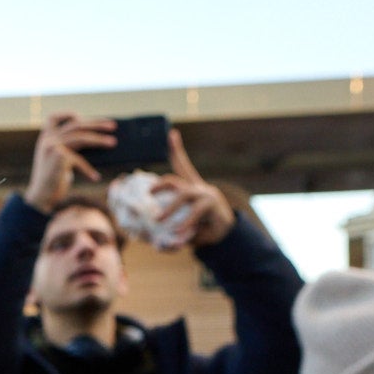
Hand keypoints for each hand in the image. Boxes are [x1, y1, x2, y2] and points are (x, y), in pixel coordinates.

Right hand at [25, 112, 115, 212]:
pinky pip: (79, 160)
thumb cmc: (53, 181)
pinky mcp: (58, 158)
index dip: (67, 114)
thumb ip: (70, 148)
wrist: (40, 198)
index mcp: (45, 139)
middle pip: (75, 125)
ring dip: (99, 139)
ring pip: (80, 137)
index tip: (82, 117)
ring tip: (113, 143)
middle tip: (113, 126)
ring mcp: (52, 147)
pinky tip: (96, 178)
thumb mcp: (60, 160)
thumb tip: (96, 139)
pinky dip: (88, 170)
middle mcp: (47, 140)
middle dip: (96, 124)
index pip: (52, 118)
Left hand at [150, 129, 234, 248]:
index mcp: (191, 188)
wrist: (225, 235)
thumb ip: (170, 227)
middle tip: (148, 193)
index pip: (182, 165)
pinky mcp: (211, 206)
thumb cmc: (200, 228)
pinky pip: (195, 211)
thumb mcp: (182, 225)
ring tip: (158, 219)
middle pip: (175, 180)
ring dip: (170, 207)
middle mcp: (198, 188)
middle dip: (160, 185)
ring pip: (183, 195)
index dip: (177, 150)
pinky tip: (178, 232)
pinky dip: (185, 222)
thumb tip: (153, 239)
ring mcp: (205, 196)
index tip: (172, 133)